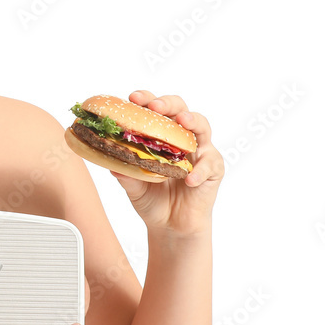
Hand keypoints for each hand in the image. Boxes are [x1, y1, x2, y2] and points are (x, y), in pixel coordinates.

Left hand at [110, 90, 223, 234]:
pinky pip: (210, 164)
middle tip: (155, 106)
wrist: (170, 226)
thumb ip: (126, 174)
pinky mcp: (213, 169)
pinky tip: (189, 179)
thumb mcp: (134, 187)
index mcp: (161, 136)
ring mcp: (200, 151)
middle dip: (168, 104)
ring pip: (202, 127)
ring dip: (192, 121)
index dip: (146, 100)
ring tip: (182, 121)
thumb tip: (111, 163)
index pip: (155, 111)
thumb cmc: (152, 199)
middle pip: (180, 109)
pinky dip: (199, 170)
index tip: (133, 98)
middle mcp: (182, 138)